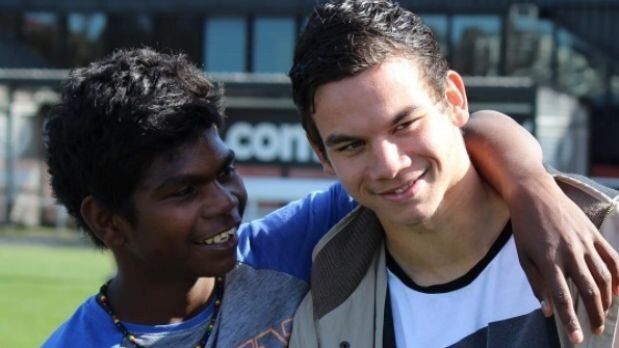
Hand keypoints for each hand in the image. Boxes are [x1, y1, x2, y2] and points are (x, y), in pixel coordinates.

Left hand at [508, 173, 618, 343]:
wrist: (534, 193)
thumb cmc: (524, 227)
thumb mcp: (523, 256)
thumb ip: (537, 284)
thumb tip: (548, 311)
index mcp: (548, 259)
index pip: (563, 296)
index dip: (570, 320)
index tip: (577, 339)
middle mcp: (569, 251)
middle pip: (590, 290)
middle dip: (595, 314)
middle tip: (594, 331)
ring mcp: (584, 241)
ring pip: (605, 277)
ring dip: (607, 299)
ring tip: (603, 314)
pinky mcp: (594, 233)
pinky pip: (613, 258)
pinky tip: (618, 291)